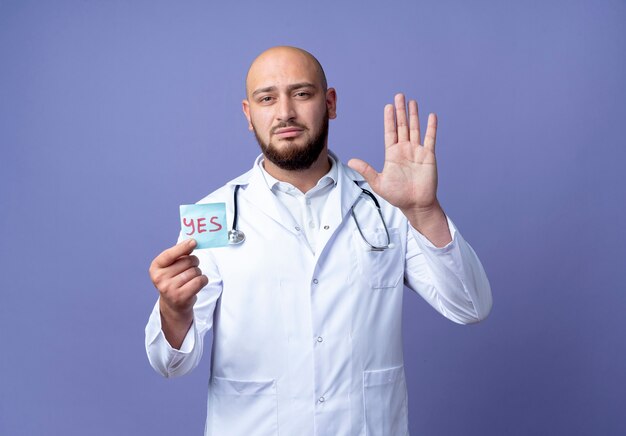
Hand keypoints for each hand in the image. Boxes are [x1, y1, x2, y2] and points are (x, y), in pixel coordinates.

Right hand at [149, 239, 207, 346]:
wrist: (173, 305)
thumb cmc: (174, 280)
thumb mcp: (171, 266)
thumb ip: (179, 254)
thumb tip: (192, 242)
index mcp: (155, 267)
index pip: (170, 254)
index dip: (183, 247)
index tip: (193, 242)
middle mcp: (159, 278)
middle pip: (188, 261)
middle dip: (194, 263)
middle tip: (190, 269)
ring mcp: (169, 289)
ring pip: (195, 271)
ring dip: (198, 273)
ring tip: (191, 279)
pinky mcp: (181, 297)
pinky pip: (200, 280)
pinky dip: (203, 280)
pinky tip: (197, 284)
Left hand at [348, 93, 438, 214]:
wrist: (415, 204)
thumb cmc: (397, 195)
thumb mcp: (378, 182)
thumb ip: (366, 170)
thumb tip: (351, 161)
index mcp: (392, 154)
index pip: (390, 131)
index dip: (389, 119)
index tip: (388, 106)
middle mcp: (405, 149)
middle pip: (402, 126)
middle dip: (400, 111)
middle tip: (399, 95)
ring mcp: (417, 151)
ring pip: (415, 128)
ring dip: (414, 115)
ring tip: (412, 101)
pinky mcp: (428, 156)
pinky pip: (430, 138)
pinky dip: (431, 127)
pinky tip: (431, 116)